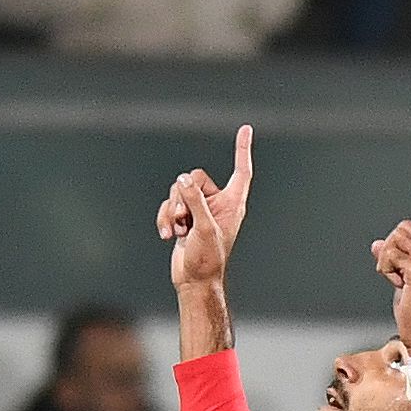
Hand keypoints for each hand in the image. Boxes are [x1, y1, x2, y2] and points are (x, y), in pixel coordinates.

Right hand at [158, 125, 255, 290]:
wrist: (194, 282)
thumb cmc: (207, 259)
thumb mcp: (203, 227)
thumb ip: (194, 200)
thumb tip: (183, 179)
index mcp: (232, 204)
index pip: (240, 171)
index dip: (242, 150)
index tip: (245, 129)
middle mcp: (217, 204)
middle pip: (194, 179)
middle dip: (182, 197)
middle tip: (183, 219)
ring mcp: (199, 211)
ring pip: (178, 192)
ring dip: (172, 211)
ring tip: (177, 231)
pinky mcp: (184, 219)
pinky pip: (168, 206)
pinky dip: (165, 219)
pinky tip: (167, 236)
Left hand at [371, 168, 410, 353]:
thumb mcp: (404, 278)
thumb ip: (394, 258)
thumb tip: (375, 245)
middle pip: (403, 227)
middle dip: (391, 247)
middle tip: (396, 271)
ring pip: (394, 240)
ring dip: (386, 260)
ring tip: (396, 279)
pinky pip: (389, 256)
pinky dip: (385, 270)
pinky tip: (396, 285)